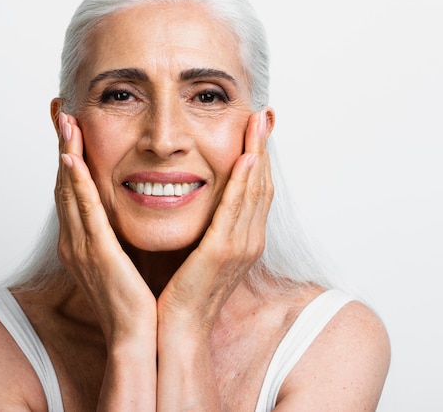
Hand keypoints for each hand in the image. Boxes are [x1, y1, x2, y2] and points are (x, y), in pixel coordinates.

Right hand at [55, 112, 156, 344]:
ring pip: (71, 191)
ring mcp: (84, 246)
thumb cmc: (134, 300)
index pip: (75, 190)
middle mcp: (77, 240)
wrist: (137, 336)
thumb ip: (120, 235)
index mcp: (85, 241)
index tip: (72, 128)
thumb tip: (131, 212)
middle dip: (62, 146)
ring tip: (65, 121)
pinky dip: (77, 184)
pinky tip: (73, 160)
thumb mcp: (124, 260)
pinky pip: (85, 212)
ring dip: (66, 154)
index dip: (70, 157)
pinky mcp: (98, 253)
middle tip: (60, 111)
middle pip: (66, 184)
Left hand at [157, 109, 273, 334]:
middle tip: (264, 115)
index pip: (257, 190)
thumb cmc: (183, 291)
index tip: (257, 129)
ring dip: (258, 154)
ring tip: (257, 123)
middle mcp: (250, 240)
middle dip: (264, 148)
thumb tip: (203, 203)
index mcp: (244, 239)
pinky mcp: (224, 251)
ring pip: (254, 191)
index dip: (260, 158)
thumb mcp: (201, 253)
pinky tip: (246, 157)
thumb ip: (208, 227)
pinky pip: (236, 209)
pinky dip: (243, 181)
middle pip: (262, 184)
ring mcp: (241, 246)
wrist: (178, 327)